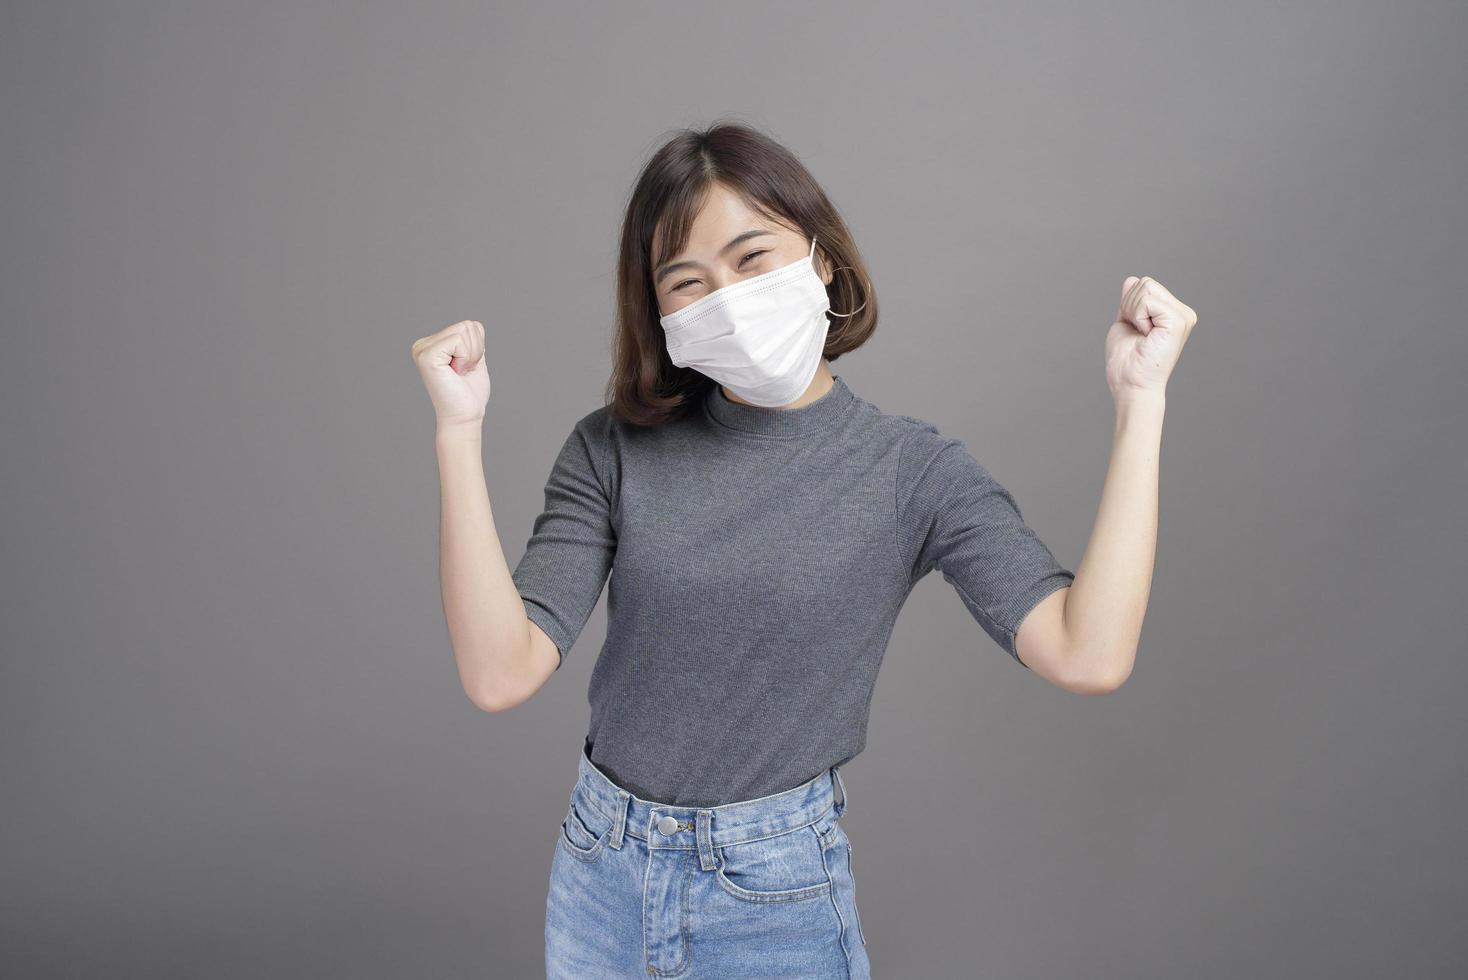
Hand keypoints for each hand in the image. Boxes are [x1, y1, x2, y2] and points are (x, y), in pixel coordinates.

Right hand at [411, 319, 489, 426]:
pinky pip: (458, 340)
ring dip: (471, 355)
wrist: (464, 417)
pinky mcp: (426, 355)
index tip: (466, 368)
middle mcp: (423, 344)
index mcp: (433, 345)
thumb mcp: (473, 360)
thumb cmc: (469, 394)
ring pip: (464, 330)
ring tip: (459, 373)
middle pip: (467, 325)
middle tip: (463, 372)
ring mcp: (422, 349)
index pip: (469, 325)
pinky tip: (455, 373)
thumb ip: (471, 341)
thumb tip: (474, 325)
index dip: (478, 347)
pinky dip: (465, 358)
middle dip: (475, 350)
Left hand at [1104, 276, 1196, 400]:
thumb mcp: (1126, 322)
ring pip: (1145, 287)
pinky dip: (1137, 317)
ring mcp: (1183, 316)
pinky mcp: (1178, 320)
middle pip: (1145, 282)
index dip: (1128, 304)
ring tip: (1141, 335)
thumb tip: (1132, 279)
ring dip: (1132, 312)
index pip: (1143, 284)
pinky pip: (1147, 300)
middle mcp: (1183, 313)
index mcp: (1172, 312)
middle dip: (1129, 306)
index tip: (1134, 330)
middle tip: (1137, 333)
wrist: (1130, 384)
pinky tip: (1145, 336)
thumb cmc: (1127, 361)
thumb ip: (1131, 301)